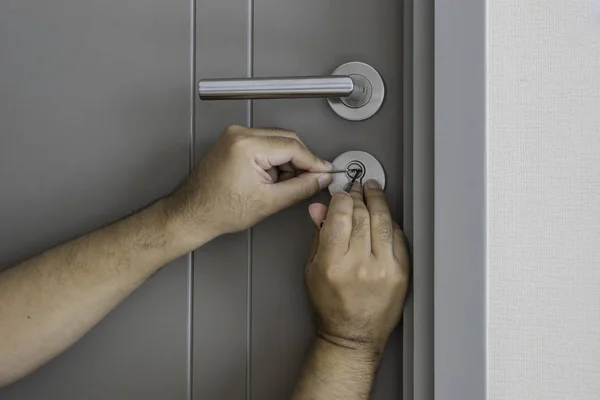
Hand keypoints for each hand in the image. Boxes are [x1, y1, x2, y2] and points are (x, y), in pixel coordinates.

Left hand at [166, 125, 332, 240]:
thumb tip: (320, 178)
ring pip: (277, 141)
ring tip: (281, 186)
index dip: (314, 162)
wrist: (193, 213)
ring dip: (287, 162)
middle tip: (310, 181)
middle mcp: (240, 134)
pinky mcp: (234, 141)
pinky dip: (274, 160)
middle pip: (287, 140)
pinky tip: (271, 179)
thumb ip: (301, 188)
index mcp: (247, 146)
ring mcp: (235, 136)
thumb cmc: (219, 210)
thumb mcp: (269, 202)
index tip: (325, 171)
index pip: (293, 147)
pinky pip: (264, 144)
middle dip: (301, 162)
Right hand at [304, 180, 409, 355]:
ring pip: (383, 221)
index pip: (340, 216)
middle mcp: (360, 265)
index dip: (341, 198)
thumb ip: (318, 236)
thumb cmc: (330, 307)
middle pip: (362, 215)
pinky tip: (384, 215)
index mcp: (333, 264)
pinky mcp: (401, 273)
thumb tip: (319, 208)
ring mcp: (384, 269)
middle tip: (356, 188)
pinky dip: (390, 223)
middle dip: (358, 196)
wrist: (353, 336)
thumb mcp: (312, 270)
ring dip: (378, 201)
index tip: (341, 193)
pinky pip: (397, 237)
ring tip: (373, 190)